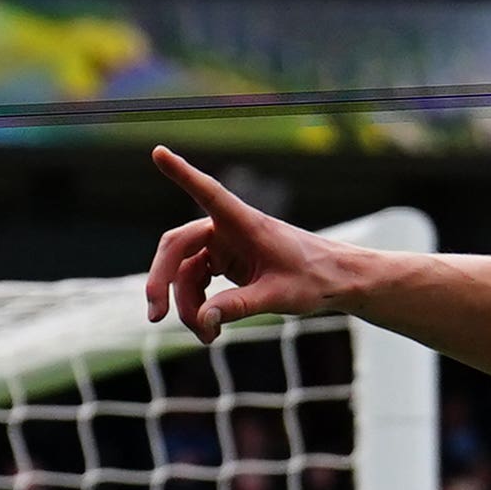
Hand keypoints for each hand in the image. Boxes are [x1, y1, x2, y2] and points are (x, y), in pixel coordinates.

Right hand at [143, 147, 351, 339]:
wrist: (335, 281)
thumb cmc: (314, 279)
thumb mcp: (278, 296)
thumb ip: (240, 306)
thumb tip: (203, 320)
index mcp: (244, 223)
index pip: (208, 193)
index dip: (182, 174)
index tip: (159, 151)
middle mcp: (227, 228)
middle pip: (177, 247)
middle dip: (162, 281)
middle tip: (154, 315)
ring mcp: (223, 245)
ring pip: (185, 272)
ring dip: (187, 305)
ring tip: (206, 338)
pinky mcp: (224, 262)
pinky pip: (197, 283)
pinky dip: (199, 307)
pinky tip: (209, 331)